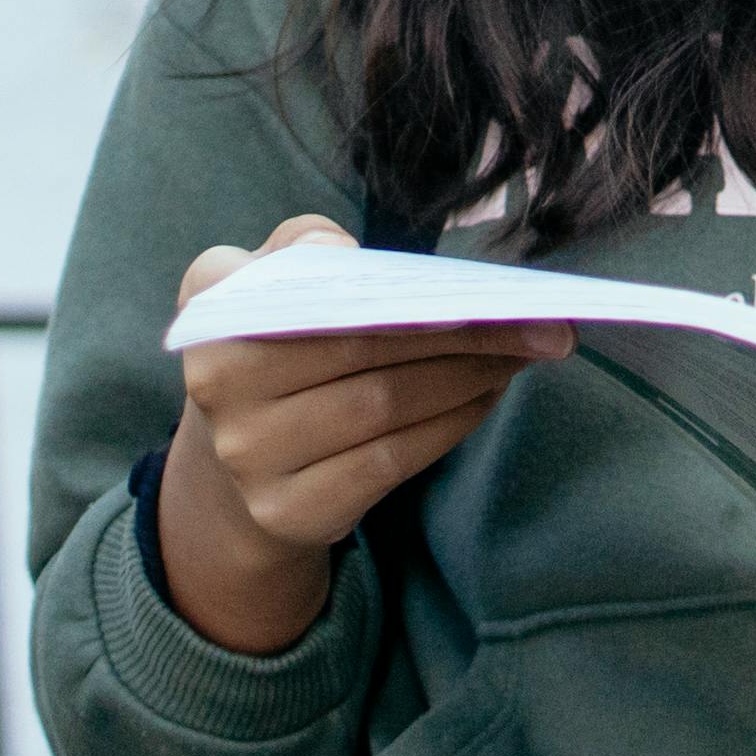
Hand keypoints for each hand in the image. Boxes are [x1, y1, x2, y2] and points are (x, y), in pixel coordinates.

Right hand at [155, 214, 567, 657]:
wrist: (232, 467)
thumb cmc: (279, 350)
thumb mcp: (272, 283)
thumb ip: (304, 247)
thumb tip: (346, 251)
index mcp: (212, 307)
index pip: (306, 285)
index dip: (392, 289)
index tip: (468, 289)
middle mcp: (216, 381)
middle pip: (365, 349)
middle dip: (467, 335)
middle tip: (543, 324)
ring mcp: (248, 454)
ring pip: (384, 406)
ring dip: (471, 378)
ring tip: (526, 355)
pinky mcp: (287, 509)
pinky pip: (390, 461)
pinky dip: (452, 424)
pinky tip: (489, 397)